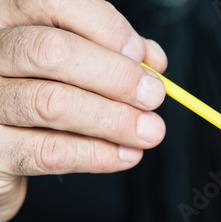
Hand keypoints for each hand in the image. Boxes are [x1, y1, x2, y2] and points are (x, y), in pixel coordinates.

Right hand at [0, 0, 167, 221]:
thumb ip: (112, 57)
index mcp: (10, 24)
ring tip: (150, 132)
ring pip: (53, 103)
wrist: (6, 153)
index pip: (52, 4)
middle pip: (52, 51)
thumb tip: (152, 62)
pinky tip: (125, 155)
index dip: (106, 28)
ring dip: (115, 119)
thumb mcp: (76, 70)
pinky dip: (98, 154)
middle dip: (116, 75)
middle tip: (153, 96)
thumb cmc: (43, 100)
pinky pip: (49, 152)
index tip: (141, 55)